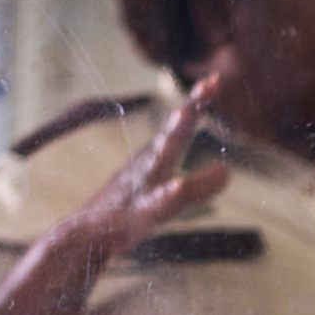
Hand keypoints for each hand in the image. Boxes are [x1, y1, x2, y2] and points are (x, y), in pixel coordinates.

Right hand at [66, 63, 234, 257]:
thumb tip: (228, 174)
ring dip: (172, 135)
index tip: (215, 78)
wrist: (86, 236)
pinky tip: (177, 186)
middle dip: (190, 108)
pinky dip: (166, 193)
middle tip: (208, 83)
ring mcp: (141, 188)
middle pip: (172, 132)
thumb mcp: (170, 199)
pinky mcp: (137, 214)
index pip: (180, 126)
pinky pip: (154, 203)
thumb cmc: (129, 211)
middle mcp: (148, 165)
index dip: (197, 103)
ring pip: (159, 159)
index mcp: (156, 159)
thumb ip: (199, 186)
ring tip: (185, 114)